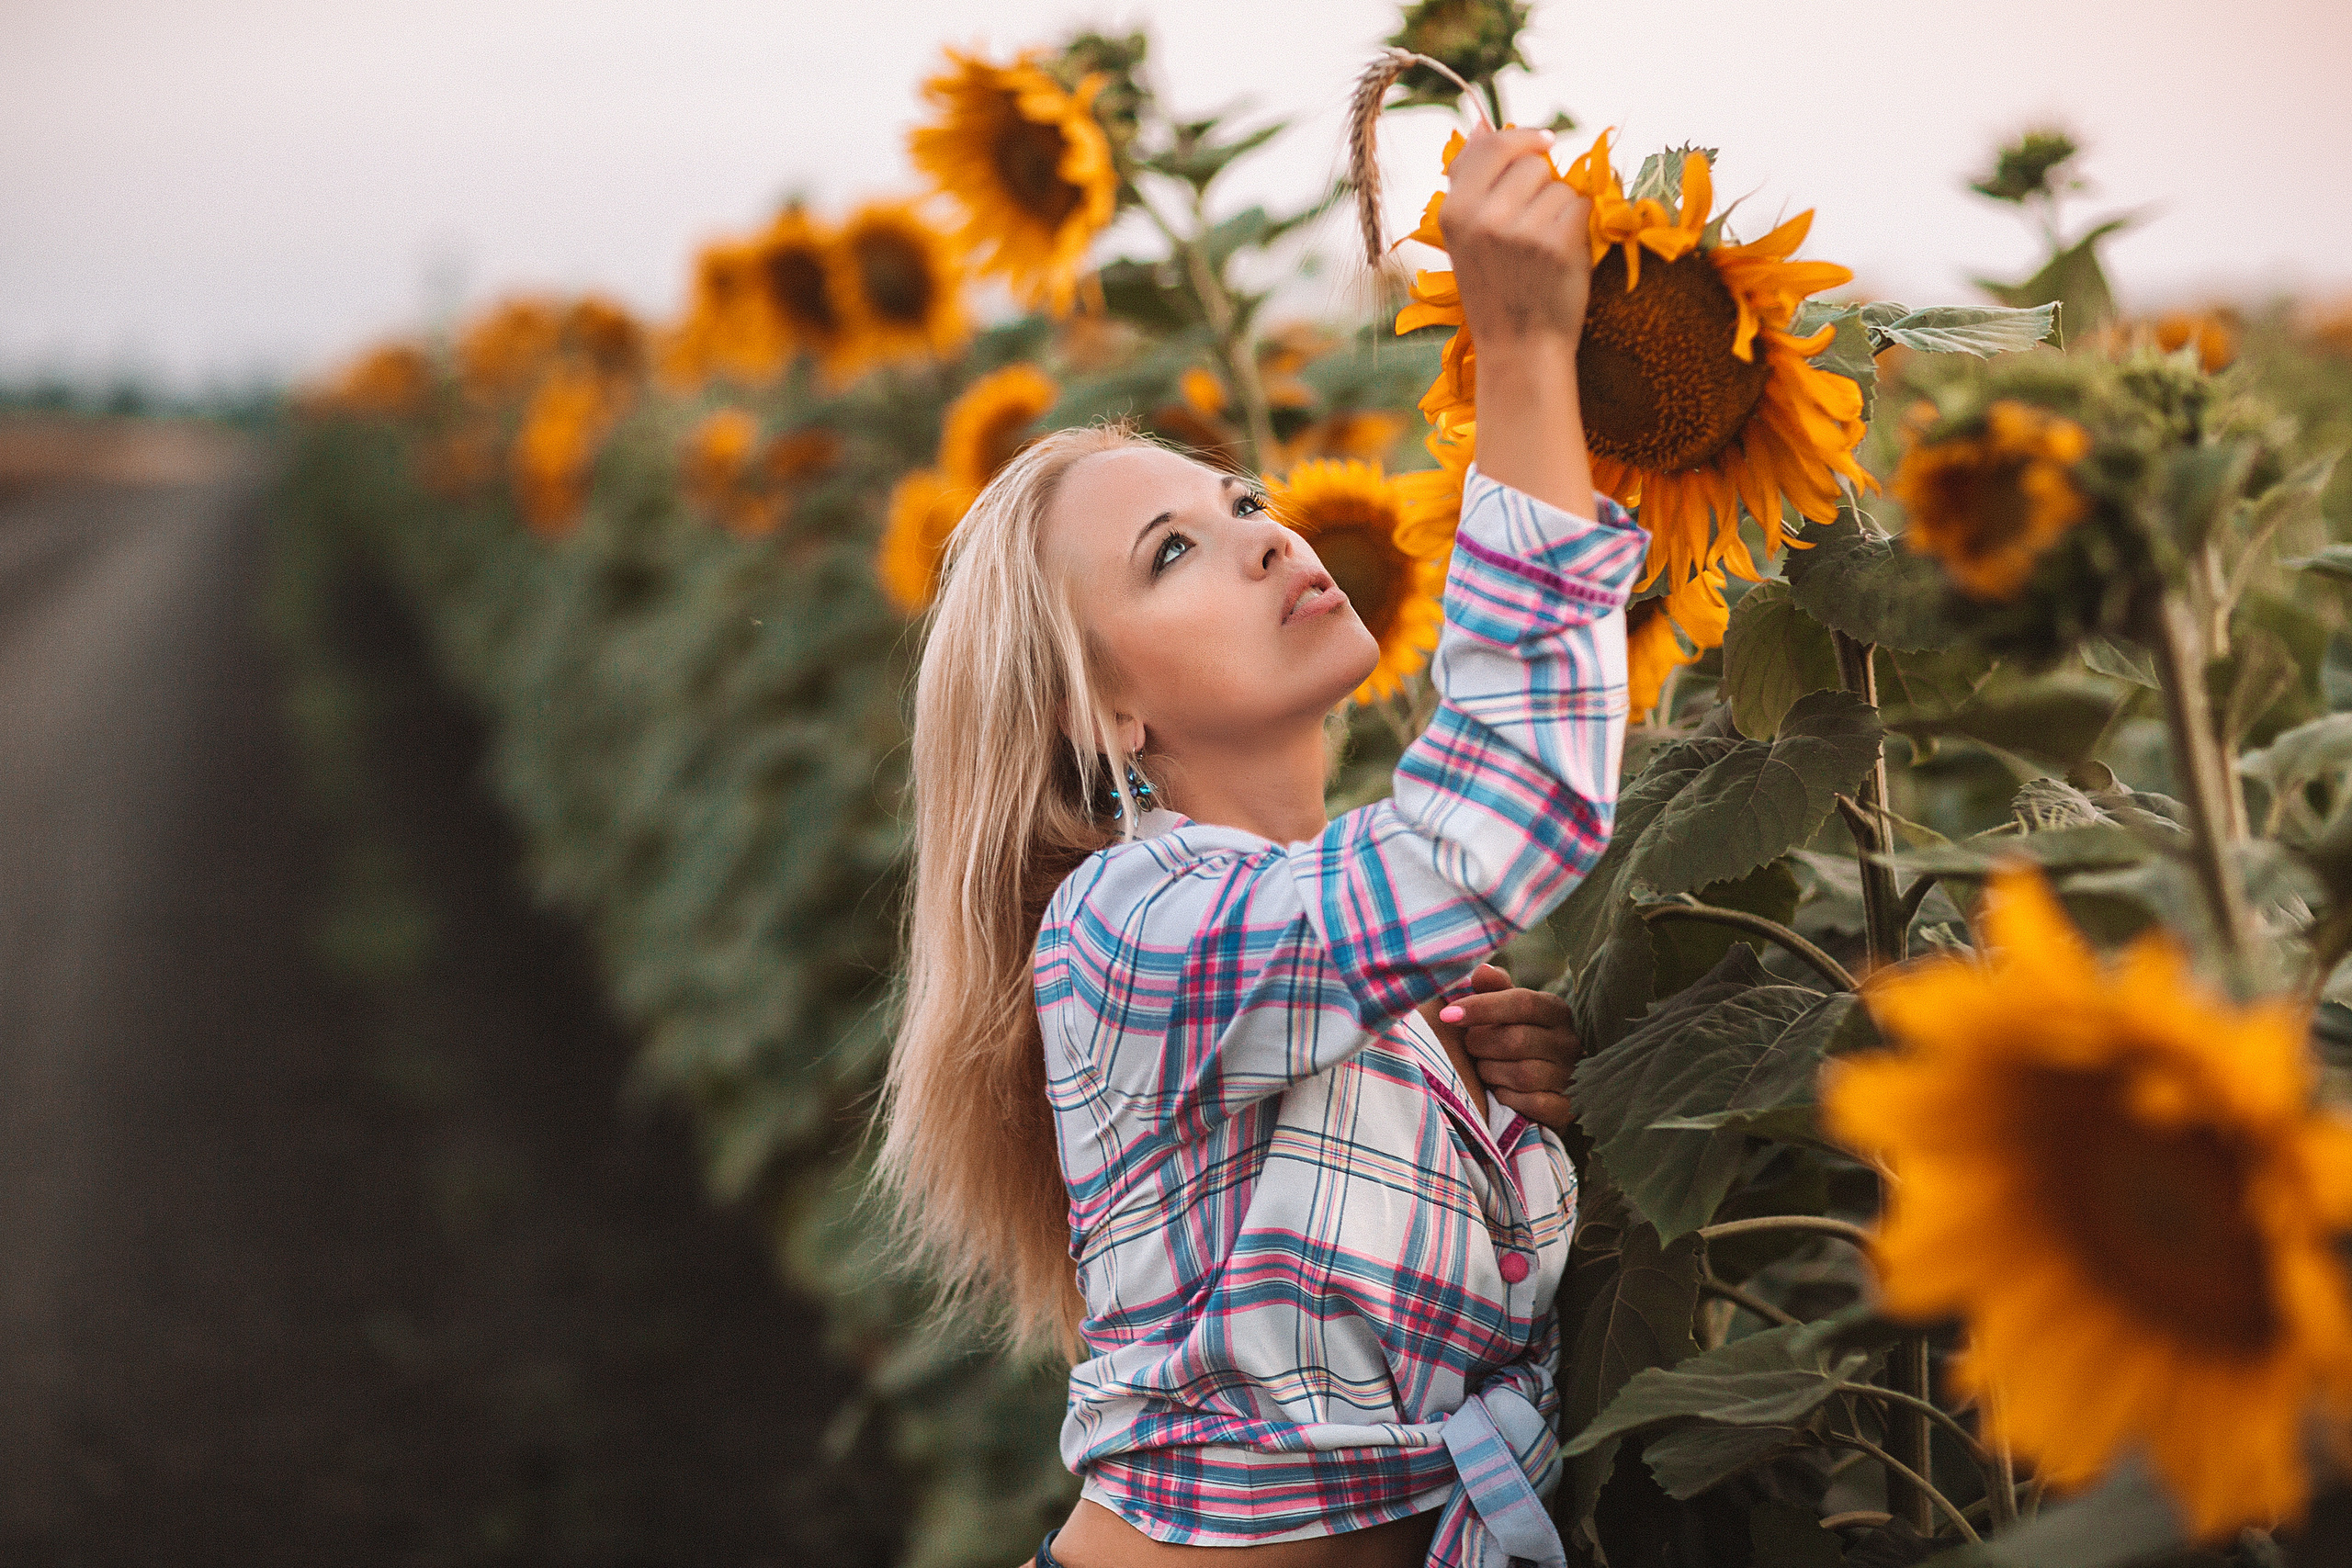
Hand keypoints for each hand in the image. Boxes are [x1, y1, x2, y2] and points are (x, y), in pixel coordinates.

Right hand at [1438, 128, 1592, 352]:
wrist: (1519, 349)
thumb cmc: (1497, 290)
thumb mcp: (1465, 238)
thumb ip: (1471, 180)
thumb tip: (1479, 125)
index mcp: (1453, 211)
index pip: (1494, 143)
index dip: (1524, 139)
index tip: (1544, 145)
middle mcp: (1481, 216)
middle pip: (1533, 161)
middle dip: (1542, 184)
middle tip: (1530, 229)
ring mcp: (1518, 229)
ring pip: (1559, 184)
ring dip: (1561, 209)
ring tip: (1543, 248)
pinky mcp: (1555, 242)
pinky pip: (1581, 205)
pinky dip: (1580, 227)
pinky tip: (1562, 255)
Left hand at [1438, 963, 1580, 1132]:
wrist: (1547, 1087)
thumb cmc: (1516, 1039)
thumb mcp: (1506, 1012)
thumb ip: (1493, 990)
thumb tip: (1481, 970)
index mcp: (1555, 1010)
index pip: (1521, 1002)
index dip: (1481, 1007)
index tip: (1447, 1014)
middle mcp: (1569, 1041)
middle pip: (1515, 1040)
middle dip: (1480, 1045)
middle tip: (1471, 1047)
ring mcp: (1571, 1076)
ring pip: (1521, 1075)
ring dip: (1491, 1073)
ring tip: (1486, 1069)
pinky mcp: (1567, 1107)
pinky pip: (1531, 1103)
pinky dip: (1508, 1099)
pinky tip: (1501, 1093)